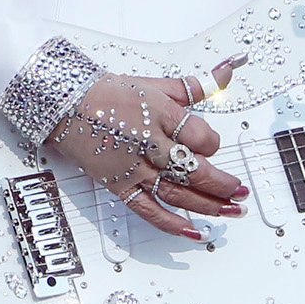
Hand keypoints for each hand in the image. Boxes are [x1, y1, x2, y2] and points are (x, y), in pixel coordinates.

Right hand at [44, 62, 247, 239]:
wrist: (64, 104)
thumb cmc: (106, 93)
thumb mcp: (153, 84)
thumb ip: (192, 85)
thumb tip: (226, 72)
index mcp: (160, 114)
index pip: (202, 137)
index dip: (212, 143)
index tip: (210, 144)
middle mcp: (150, 143)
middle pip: (197, 171)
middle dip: (224, 184)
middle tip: (240, 192)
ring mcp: (134, 168)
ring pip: (179, 193)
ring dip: (209, 205)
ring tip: (230, 210)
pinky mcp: (120, 185)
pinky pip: (148, 210)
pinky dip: (171, 224)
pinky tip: (192, 231)